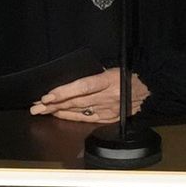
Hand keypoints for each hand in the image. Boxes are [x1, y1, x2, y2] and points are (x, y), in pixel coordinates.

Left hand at [29, 68, 147, 122]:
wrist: (150, 88)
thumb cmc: (128, 74)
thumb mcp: (112, 68)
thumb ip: (94, 74)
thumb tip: (72, 78)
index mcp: (108, 81)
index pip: (81, 87)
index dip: (63, 92)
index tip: (47, 96)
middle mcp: (107, 97)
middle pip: (75, 102)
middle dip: (53, 104)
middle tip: (35, 106)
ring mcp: (108, 109)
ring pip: (79, 111)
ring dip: (58, 111)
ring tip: (41, 111)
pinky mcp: (110, 117)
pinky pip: (87, 119)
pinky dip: (71, 117)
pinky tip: (59, 115)